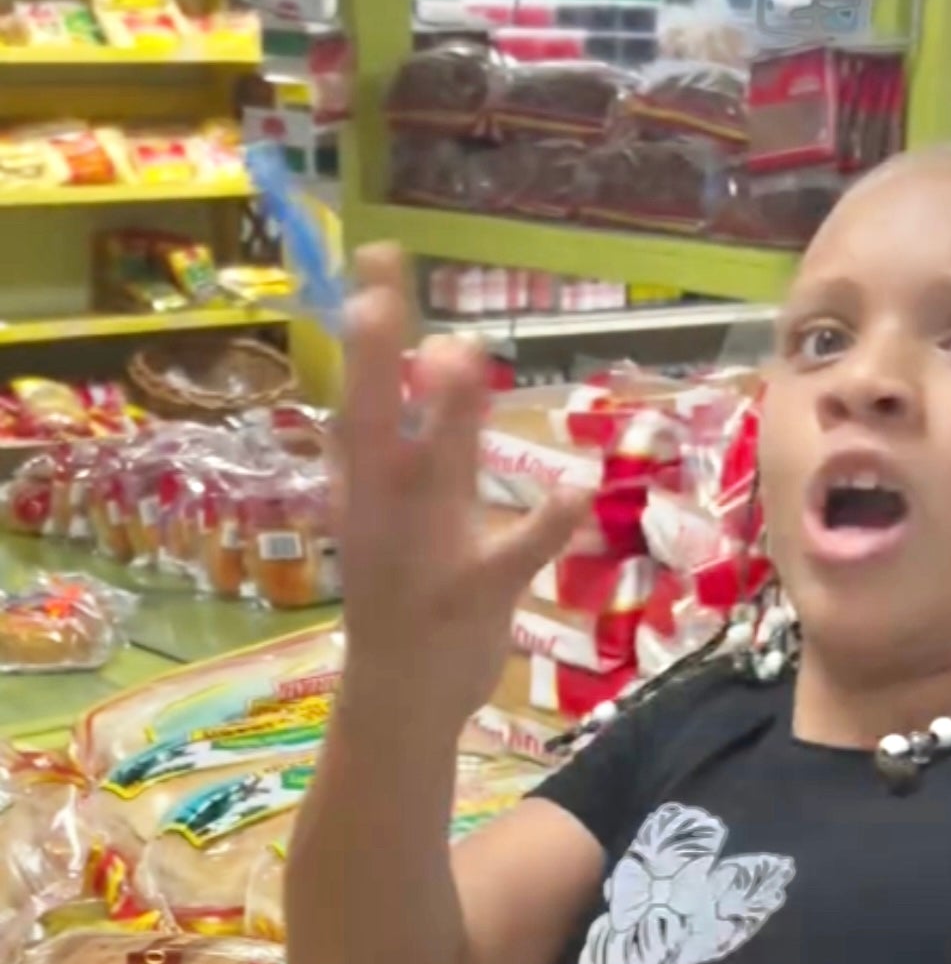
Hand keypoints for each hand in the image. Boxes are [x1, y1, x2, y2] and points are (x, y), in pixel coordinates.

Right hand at [336, 245, 585, 724]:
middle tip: (378, 294)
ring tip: (460, 359)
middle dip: (374, 362)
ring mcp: (424, 551)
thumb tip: (436, 352)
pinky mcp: (473, 595)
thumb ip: (422, 435)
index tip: (376, 265)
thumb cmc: (402, 590)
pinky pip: (511, 554)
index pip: (360, 395)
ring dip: (445, 421)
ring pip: (433, 475)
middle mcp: (384, 508)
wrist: (400, 698)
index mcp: (363, 485)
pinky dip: (543, 524)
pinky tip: (576, 490)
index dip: (367, 334)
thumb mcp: (401, 509)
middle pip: (376, 423)